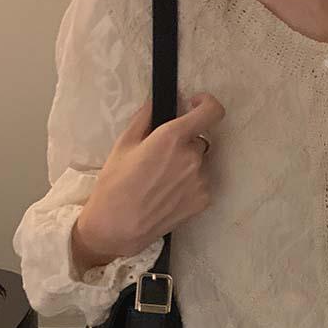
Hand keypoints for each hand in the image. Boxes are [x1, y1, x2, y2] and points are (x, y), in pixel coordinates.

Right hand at [71, 94, 224, 276]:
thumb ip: (146, 117)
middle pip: (198, 139)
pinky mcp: (203, 200)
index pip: (211, 112)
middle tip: (159, 158)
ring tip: (160, 181)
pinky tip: (167, 194)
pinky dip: (189, 184)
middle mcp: (192, 157)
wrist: (117, 226)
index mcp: (173, 137)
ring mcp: (201, 180)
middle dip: (183, 143)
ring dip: (186, 165)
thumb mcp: (124, 143)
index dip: (207, 104)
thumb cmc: (115, 184)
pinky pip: (201, 182)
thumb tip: (159, 100)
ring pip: (199, 162)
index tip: (195, 105)